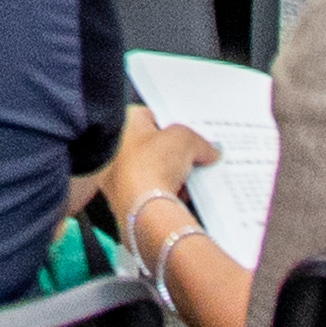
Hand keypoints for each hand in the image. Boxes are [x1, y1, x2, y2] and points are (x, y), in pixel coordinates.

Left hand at [101, 119, 216, 234]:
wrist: (146, 211)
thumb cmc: (151, 167)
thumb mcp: (185, 140)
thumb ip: (200, 142)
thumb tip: (209, 151)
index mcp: (124, 129)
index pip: (147, 115)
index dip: (168, 120)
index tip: (185, 127)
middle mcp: (116, 154)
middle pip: (153, 147)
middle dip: (174, 152)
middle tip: (194, 154)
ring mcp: (120, 182)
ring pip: (154, 174)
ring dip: (172, 176)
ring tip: (191, 177)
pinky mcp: (130, 206)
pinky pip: (154, 196)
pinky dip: (169, 196)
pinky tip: (183, 197)